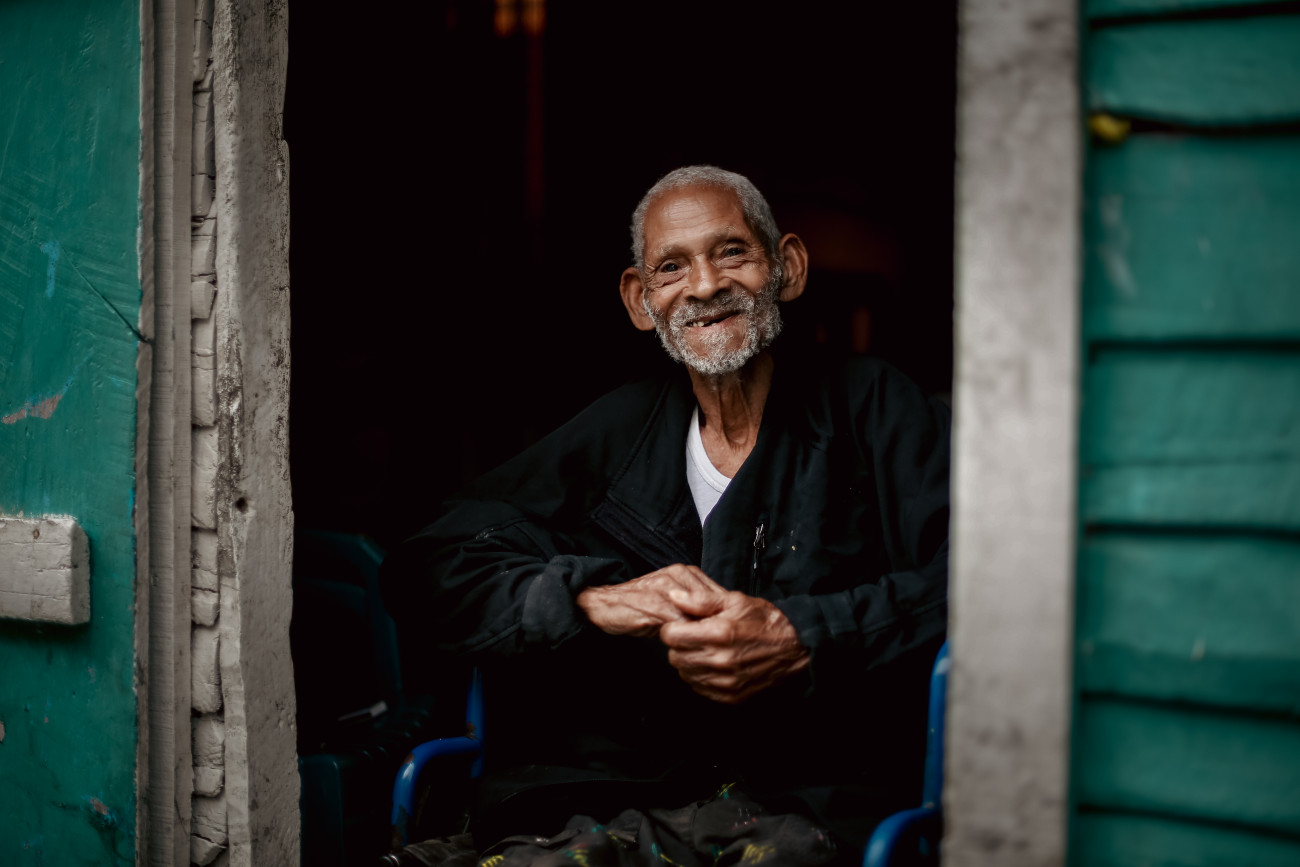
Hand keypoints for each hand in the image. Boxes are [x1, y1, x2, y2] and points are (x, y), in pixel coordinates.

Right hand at [576, 564, 724, 636]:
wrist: (603, 606)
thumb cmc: (638, 606)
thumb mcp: (671, 602)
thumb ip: (694, 606)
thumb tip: (722, 622)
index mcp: (685, 573)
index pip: (719, 595)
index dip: (727, 618)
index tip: (732, 636)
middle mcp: (678, 576)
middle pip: (714, 605)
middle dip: (720, 626)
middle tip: (725, 646)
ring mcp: (667, 590)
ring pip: (699, 615)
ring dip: (706, 634)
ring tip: (711, 651)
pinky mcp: (656, 605)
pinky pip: (681, 625)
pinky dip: (688, 639)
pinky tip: (690, 650)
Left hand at [659, 589, 809, 703]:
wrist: (795, 647)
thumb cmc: (764, 620)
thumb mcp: (734, 601)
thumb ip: (700, 600)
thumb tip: (673, 596)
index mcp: (718, 633)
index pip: (671, 636)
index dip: (674, 627)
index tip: (684, 624)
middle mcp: (720, 660)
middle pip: (674, 657)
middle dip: (680, 645)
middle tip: (695, 637)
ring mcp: (726, 682)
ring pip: (685, 674)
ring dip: (689, 662)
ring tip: (706, 649)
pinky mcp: (731, 696)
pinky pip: (699, 688)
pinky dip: (701, 677)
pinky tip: (714, 664)